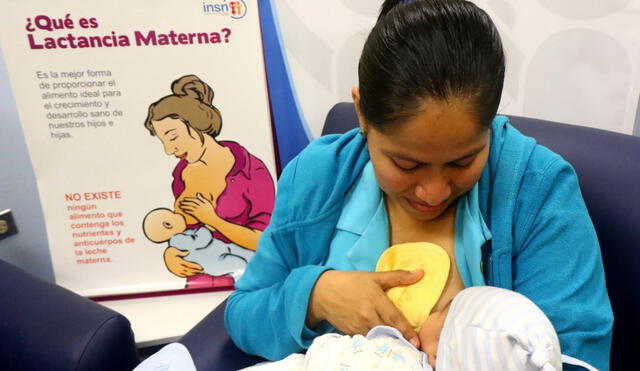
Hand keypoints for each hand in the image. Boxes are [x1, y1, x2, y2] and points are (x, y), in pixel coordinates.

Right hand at [163, 246, 203, 276]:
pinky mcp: (175, 272)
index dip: (196, 267)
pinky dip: (189, 275)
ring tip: (200, 273)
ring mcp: (176, 271)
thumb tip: (188, 252)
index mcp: (178, 262)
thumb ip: (181, 252)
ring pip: (187, 273)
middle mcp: (178, 267)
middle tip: (204, 271)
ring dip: (194, 274)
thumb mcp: (173, 250)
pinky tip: (193, 275)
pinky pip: (183, 275)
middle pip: (189, 270)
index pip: (189, 265)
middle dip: (197, 271)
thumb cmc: (169, 252)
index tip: (201, 267)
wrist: (162, 258)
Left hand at [179, 193, 217, 224]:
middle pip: (191, 203)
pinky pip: (190, 212)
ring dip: (184, 206)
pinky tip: (183, 210)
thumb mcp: (208, 203)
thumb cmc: (210, 211)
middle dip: (185, 202)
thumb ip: (202, 198)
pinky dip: (186, 211)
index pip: (194, 200)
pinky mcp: (197, 215)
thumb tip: (198, 194)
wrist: (212, 219)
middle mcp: (200, 206)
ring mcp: (198, 211)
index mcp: (203, 203)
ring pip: (190, 207)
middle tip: (180, 202)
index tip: (184, 199)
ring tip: (180, 206)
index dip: (189, 199)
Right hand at [307, 269, 423, 347]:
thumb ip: (397, 277)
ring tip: (399, 344)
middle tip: (412, 345)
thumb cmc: (350, 282)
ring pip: (378, 337)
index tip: (417, 341)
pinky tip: (382, 340)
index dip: (407, 331)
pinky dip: (375, 340)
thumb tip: (420, 273)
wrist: (322, 292)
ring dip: (388, 340)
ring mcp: (358, 325)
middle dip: (400, 338)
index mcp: (374, 299)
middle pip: (388, 331)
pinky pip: (366, 339)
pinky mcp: (350, 332)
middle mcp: (367, 314)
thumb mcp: (373, 276)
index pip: (394, 318)